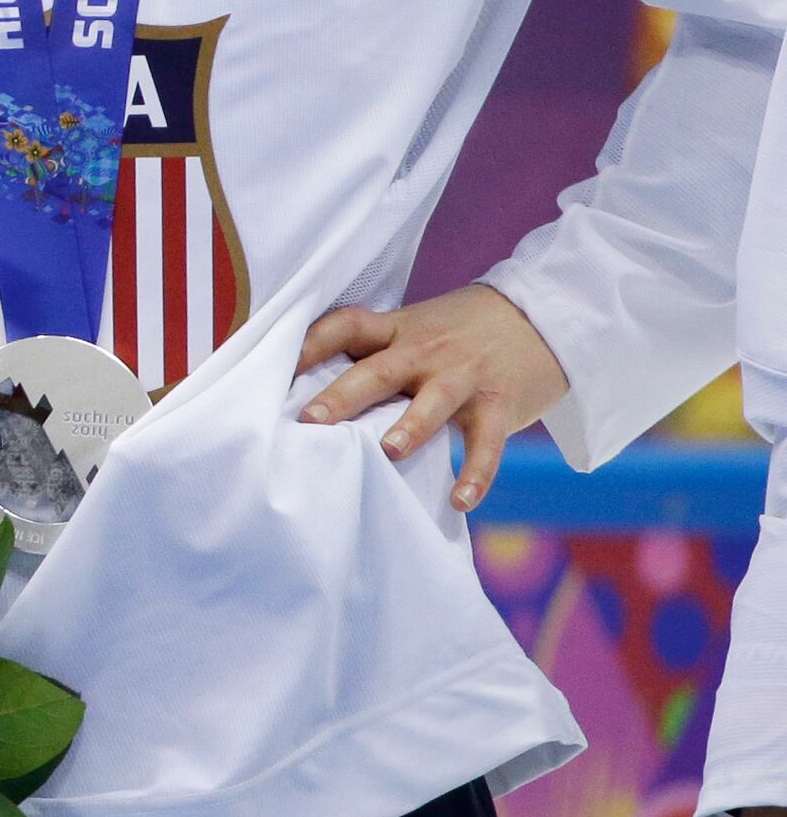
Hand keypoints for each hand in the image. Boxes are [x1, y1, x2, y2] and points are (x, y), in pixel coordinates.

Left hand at [297, 282, 568, 512]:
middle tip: (311, 420)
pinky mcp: (500, 404)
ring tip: (389, 451)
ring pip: (434, 401)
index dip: (309, 344)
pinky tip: (461, 500)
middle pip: (380, 370)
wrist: (542, 316)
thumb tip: (307, 386)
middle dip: (344, 395)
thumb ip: (374, 351)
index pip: (345, 326)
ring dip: (412, 426)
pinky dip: (477, 473)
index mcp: (397, 329)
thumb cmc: (460, 330)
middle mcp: (426, 351)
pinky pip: (488, 442)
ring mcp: (465, 376)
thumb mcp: (414, 327)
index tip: (275, 366)